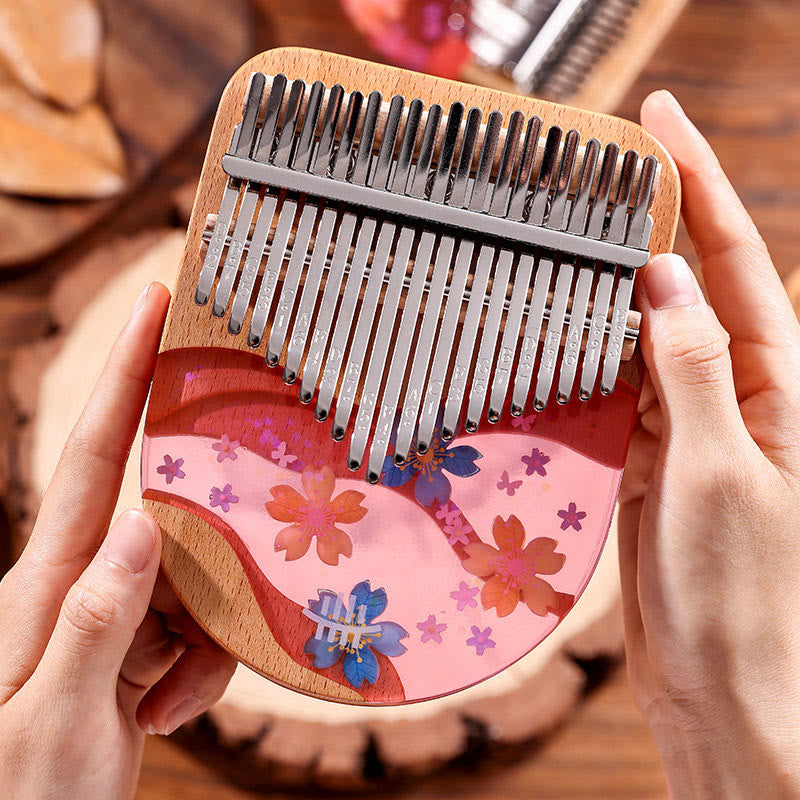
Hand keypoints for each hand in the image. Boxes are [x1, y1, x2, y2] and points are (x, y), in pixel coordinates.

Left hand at [0, 283, 235, 798]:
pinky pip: (194, 624)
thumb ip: (99, 619)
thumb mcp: (55, 720)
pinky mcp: (136, 642)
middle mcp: (84, 579)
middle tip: (184, 648)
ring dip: (202, 643)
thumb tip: (142, 524)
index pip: (94, 457)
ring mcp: (113, 611)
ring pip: (195, 581)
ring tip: (160, 707)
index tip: (154, 307)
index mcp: (50, 582)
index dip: (125, 376)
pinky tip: (164, 712)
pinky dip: (198, 668)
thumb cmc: (18, 797)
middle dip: (206, 566)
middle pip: (172, 527)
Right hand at [620, 91, 799, 796]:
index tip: (658, 118)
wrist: (723, 694)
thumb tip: (664, 280)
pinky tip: (561, 340)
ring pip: (646, 340)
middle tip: (592, 174)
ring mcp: (692, 430)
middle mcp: (740, 398)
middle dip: (649, 226)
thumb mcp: (719, 474)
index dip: (698, 185)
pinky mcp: (655, 464)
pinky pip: (620, 394)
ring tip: (564, 246)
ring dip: (610, 298)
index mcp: (782, 389)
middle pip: (691, 289)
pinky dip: (591, 365)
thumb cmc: (743, 600)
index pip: (737, 262)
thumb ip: (691, 373)